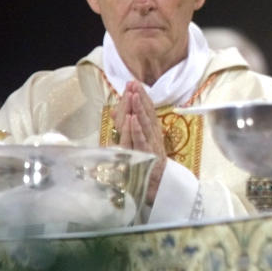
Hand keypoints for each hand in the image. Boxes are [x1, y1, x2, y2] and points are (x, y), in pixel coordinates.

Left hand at [113, 81, 167, 204]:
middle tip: (134, 83)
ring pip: (144, 124)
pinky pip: (140, 141)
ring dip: (139, 109)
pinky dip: (137, 129)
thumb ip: (126, 127)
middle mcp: (153, 135)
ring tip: (133, 95)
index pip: (147, 110)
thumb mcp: (136, 143)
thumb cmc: (147, 164)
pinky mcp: (146, 155)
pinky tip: (133, 119)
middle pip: (146, 114)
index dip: (141, 97)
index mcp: (151, 131)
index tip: (134, 83)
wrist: (158, 186)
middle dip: (140, 98)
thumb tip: (114, 111)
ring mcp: (151, 145)